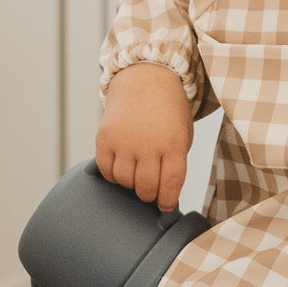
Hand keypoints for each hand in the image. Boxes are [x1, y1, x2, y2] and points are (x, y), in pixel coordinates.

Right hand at [96, 64, 192, 211]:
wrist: (146, 80)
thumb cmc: (167, 113)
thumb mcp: (182, 135)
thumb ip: (173, 163)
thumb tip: (162, 195)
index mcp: (173, 144)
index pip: (170, 185)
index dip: (167, 202)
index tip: (165, 206)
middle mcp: (148, 143)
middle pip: (145, 188)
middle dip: (148, 195)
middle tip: (149, 190)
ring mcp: (124, 140)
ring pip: (124, 182)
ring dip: (130, 184)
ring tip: (135, 172)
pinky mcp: (105, 137)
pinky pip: (106, 170)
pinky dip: (113, 174)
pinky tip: (121, 165)